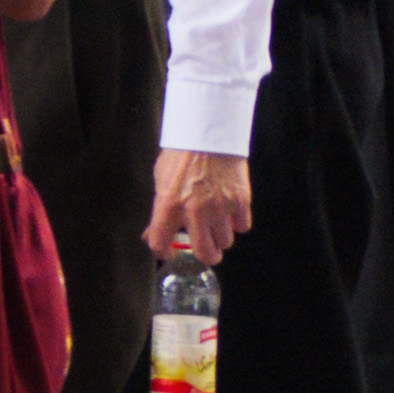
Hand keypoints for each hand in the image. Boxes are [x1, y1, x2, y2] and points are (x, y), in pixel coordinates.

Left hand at [145, 149, 252, 264]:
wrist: (208, 135)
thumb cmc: (182, 156)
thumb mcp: (160, 181)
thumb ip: (159, 211)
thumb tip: (151, 234)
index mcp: (168, 205)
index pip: (160, 243)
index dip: (163, 253)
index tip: (169, 252)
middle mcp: (195, 211)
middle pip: (205, 253)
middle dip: (206, 256)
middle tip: (206, 251)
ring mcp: (220, 207)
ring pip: (225, 241)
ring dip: (221, 236)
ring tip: (216, 222)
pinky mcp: (241, 202)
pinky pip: (242, 227)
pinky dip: (237, 223)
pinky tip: (229, 212)